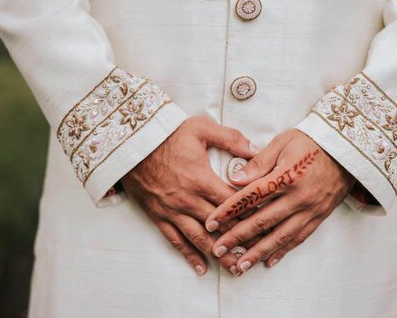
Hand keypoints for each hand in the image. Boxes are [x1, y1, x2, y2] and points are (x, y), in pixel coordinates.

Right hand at [121, 116, 259, 275]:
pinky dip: (189, 256)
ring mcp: (172, 211)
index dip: (252, 215)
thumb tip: (257, 149)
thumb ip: (230, 138)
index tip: (267, 225)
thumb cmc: (165, 133)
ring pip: (200, 239)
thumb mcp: (200, 128)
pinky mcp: (158, 216)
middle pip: (221, 227)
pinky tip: (202, 268)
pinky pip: (175, 240)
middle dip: (242, 241)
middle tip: (260, 255)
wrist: (129, 143)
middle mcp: (188, 200)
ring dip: (219, 256)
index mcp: (202, 180)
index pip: (234, 204)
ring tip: (236, 269)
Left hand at [206, 129, 354, 273]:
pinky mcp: (319, 216)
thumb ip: (258, 163)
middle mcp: (298, 197)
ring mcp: (310, 209)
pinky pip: (299, 238)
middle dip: (237, 237)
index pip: (250, 197)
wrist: (347, 149)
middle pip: (262, 221)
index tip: (211, 222)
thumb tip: (234, 179)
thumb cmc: (310, 142)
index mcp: (286, 176)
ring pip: (280, 236)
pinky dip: (283, 251)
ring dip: (258, 252)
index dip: (228, 211)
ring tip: (240, 266)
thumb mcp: (282, 143)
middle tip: (218, 249)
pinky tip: (268, 261)